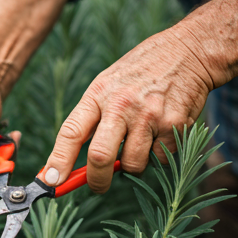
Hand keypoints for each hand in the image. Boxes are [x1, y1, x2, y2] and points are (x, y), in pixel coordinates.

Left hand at [39, 26, 214, 192]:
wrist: (187, 51)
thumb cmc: (139, 73)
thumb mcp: (107, 84)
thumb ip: (92, 119)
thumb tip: (73, 160)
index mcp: (98, 94)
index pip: (71, 132)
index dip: (58, 160)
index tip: (50, 180)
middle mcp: (121, 105)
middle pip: (99, 157)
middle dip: (95, 180)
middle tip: (97, 186)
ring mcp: (149, 115)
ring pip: (132, 164)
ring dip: (132, 164)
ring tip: (139, 140)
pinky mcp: (174, 125)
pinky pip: (159, 159)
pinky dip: (157, 155)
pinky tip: (161, 132)